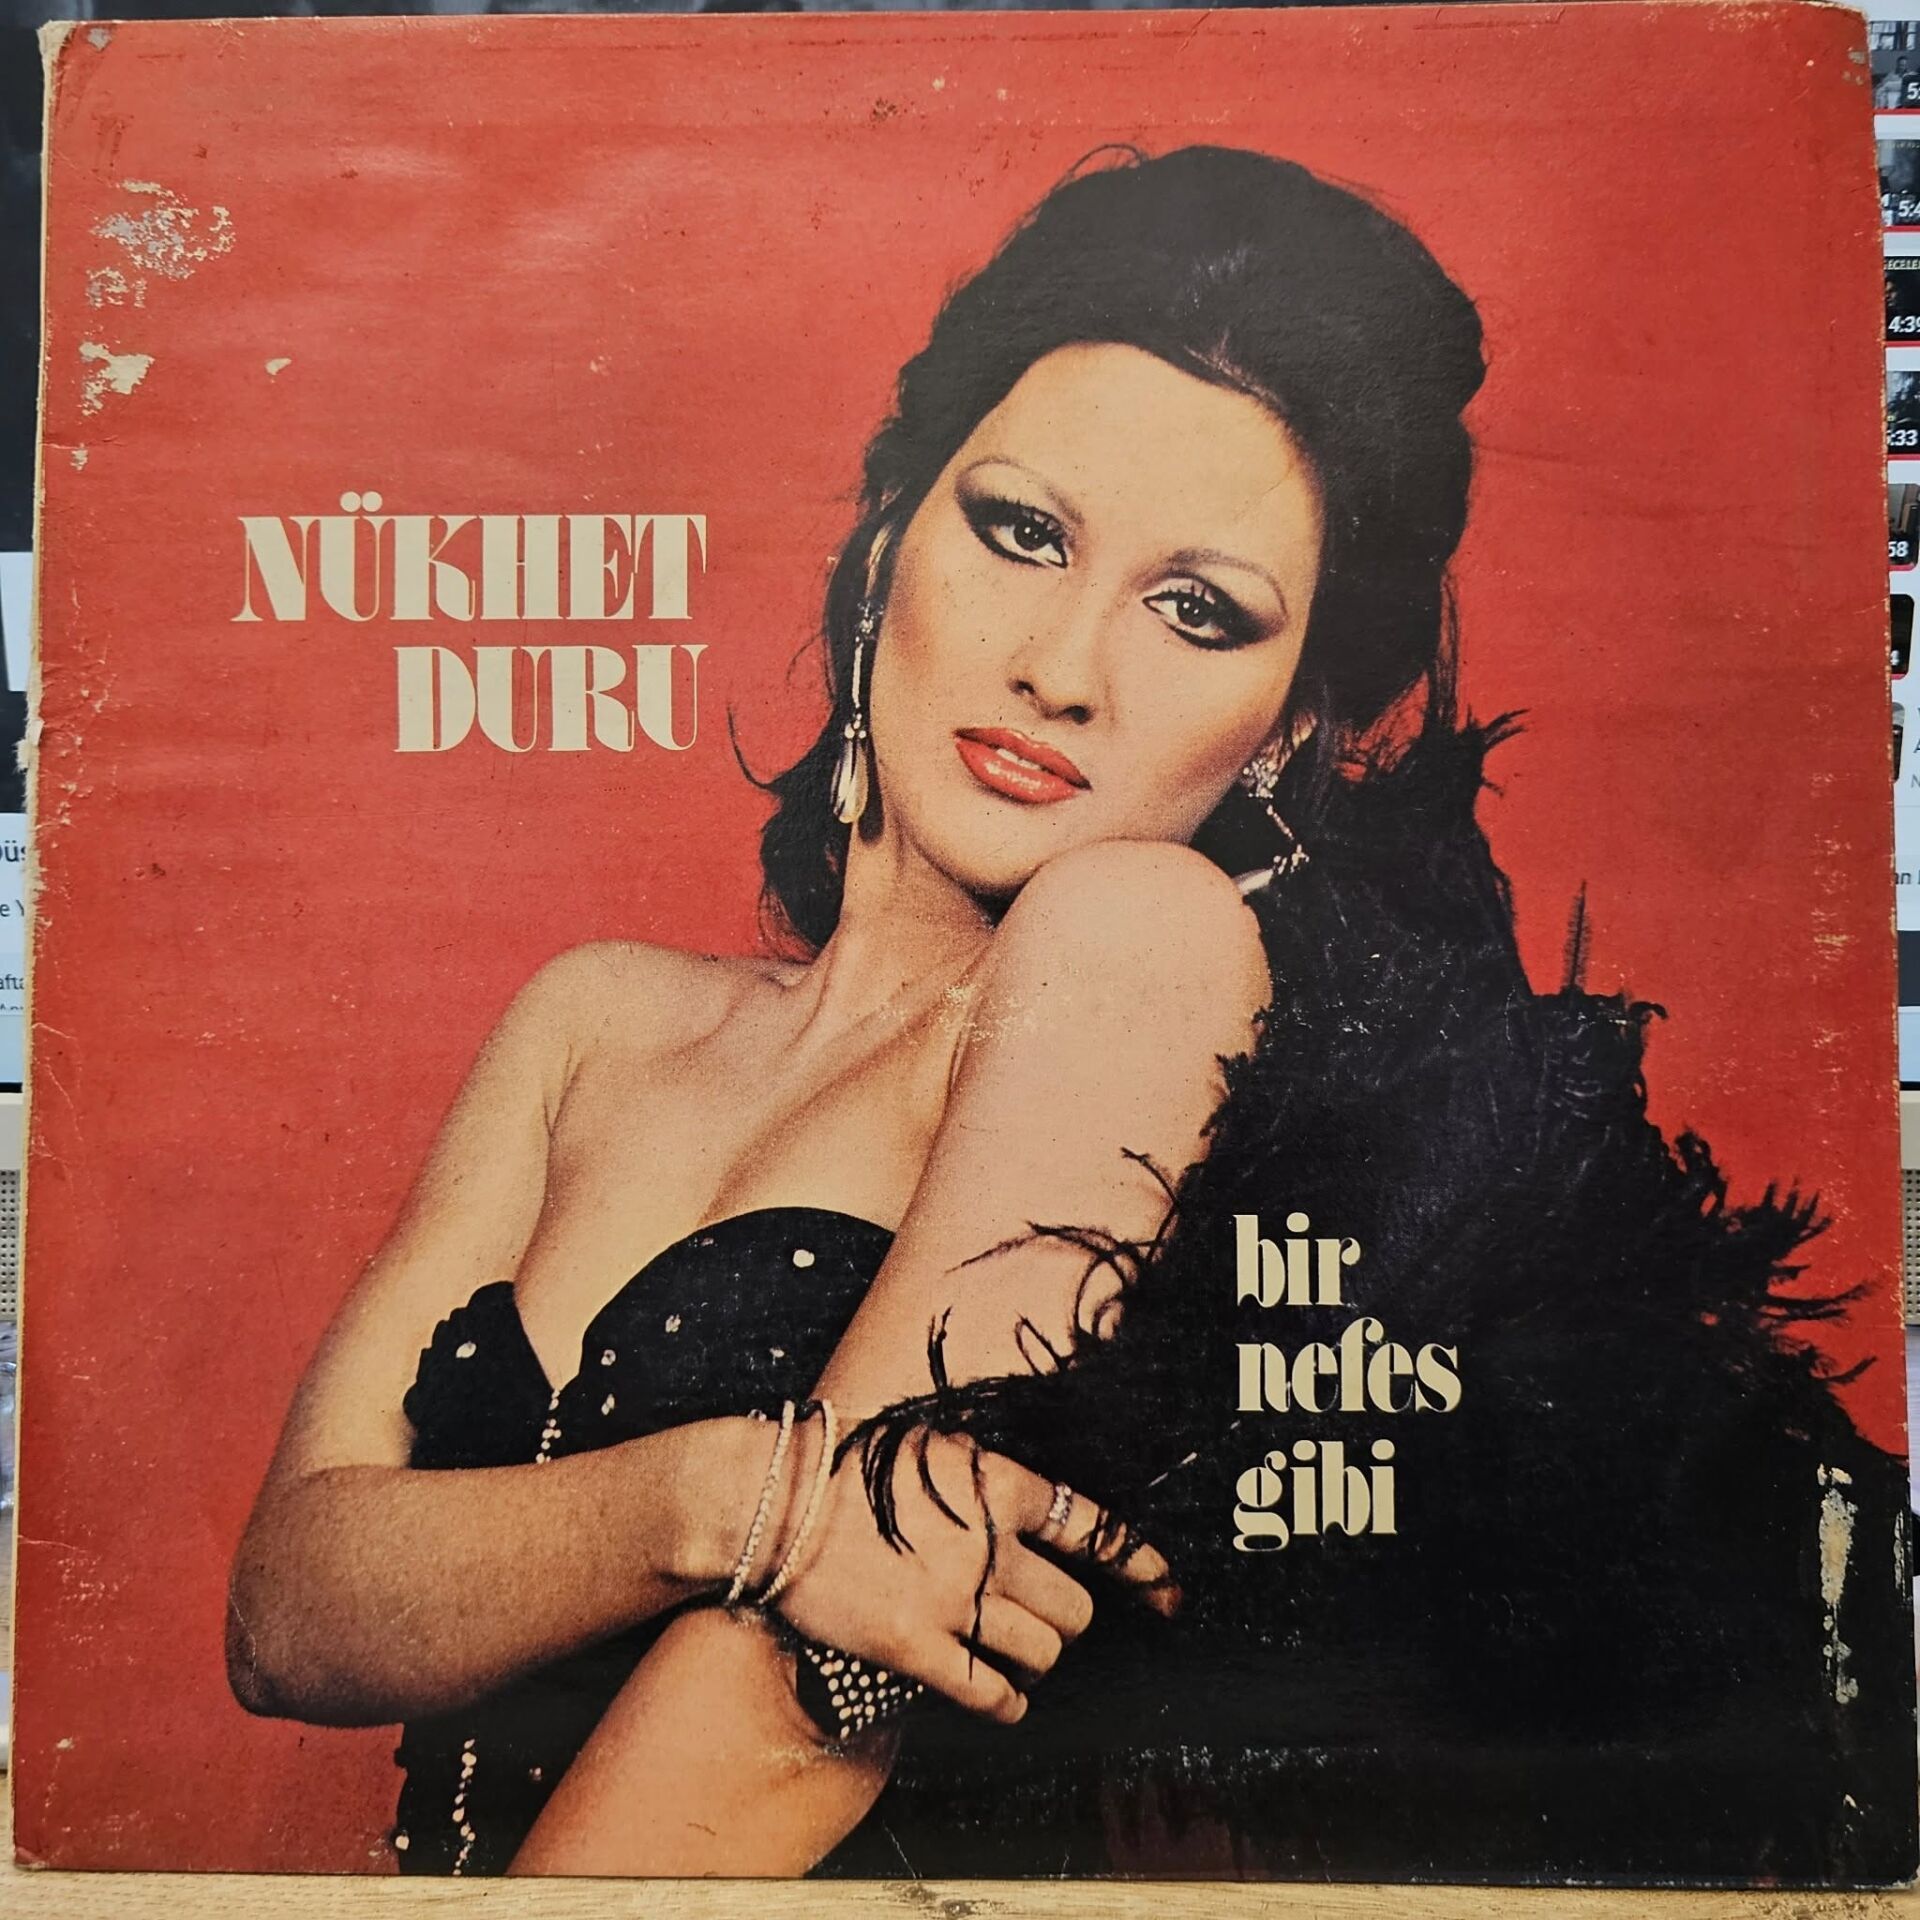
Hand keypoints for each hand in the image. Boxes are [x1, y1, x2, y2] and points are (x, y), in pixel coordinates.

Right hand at [769, 1420, 1175, 1724]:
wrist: (775, 1502)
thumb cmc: (849, 1468)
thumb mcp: (933, 1447)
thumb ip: (988, 1479)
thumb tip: (1036, 1507)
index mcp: (998, 1486)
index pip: (1092, 1528)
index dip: (1142, 1564)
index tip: (1169, 1590)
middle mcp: (987, 1545)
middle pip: (1075, 1606)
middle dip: (1070, 1619)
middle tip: (1050, 1619)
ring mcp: (953, 1600)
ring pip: (1042, 1652)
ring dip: (1039, 1659)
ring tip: (1018, 1654)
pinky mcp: (915, 1648)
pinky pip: (988, 1693)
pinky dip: (1007, 1704)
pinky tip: (1006, 1702)